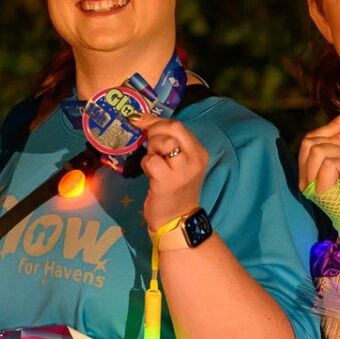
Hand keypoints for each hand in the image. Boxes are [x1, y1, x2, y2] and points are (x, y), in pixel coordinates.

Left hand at [132, 113, 206, 231]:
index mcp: (199, 152)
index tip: (140, 119)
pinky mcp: (168, 180)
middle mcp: (195, 158)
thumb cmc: (174, 190)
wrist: (177, 219)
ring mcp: (183, 169)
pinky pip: (152, 160)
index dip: (156, 120)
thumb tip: (146, 123)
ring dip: (151, 149)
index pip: (179, 126)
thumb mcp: (179, 164)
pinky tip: (149, 174)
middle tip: (146, 140)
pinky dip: (146, 164)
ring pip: (163, 142)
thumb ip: (171, 145)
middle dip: (154, 129)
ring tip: (153, 161)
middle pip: (173, 128)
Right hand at [298, 111, 339, 242]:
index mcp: (310, 171)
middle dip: (331, 137)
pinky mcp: (319, 190)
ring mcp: (309, 184)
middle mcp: (304, 178)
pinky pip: (328, 163)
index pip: (309, 141)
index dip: (326, 127)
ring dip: (337, 153)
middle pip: (308, 142)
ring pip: (317, 150)